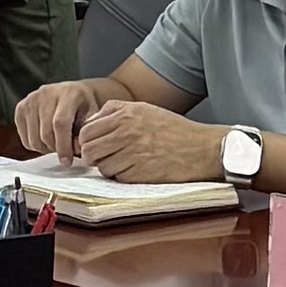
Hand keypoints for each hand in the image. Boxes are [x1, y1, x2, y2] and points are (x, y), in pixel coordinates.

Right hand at [12, 77, 110, 156]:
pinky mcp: (21, 109)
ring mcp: (31, 100)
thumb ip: (85, 134)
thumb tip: (75, 150)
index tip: (67, 161)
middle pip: (45, 133)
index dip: (63, 146)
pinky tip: (47, 139)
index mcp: (68, 93)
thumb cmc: (85, 107)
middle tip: (66, 152)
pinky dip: (36, 146)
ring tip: (57, 144)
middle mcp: (46, 93)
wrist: (74, 93)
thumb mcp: (93, 117)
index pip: (60, 124)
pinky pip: (25, 140)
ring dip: (46, 149)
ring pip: (34, 140)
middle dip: (56, 150)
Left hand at [71, 101, 225, 184]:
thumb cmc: (173, 130)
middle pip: (88, 150)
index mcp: (124, 115)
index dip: (86, 141)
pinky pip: (115, 177)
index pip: (86, 131)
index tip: (93, 145)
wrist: (199, 148)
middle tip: (103, 157)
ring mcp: (130, 153)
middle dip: (92, 156)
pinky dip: (120, 176)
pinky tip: (134, 169)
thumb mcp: (143, 109)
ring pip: (100, 165)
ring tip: (122, 163)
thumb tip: (91, 121)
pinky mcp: (137, 172)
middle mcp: (125, 132)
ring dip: (107, 167)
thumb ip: (115, 111)